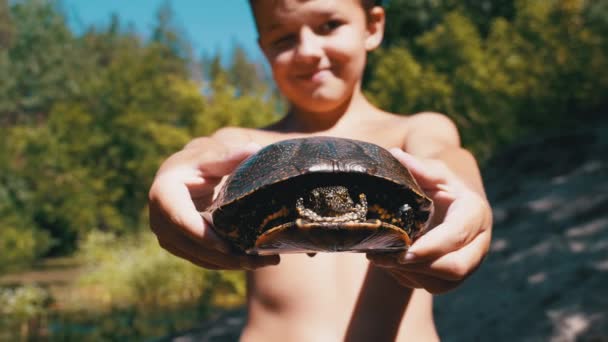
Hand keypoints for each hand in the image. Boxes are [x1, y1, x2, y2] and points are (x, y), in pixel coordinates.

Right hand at [148, 138, 279, 269]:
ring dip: (230, 264)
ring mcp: (167, 236)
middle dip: (225, 256)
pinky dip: (225, 263)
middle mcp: (159, 219)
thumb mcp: (212, 156)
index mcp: (163, 193)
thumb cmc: (201, 161)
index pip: (181, 219)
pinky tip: (251, 261)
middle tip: (258, 260)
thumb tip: (253, 149)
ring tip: (264, 262)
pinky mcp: (179, 247)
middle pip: (192, 245)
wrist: (188, 174)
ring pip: (199, 257)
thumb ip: (230, 155)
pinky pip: (202, 260)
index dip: (202, 235)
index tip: (227, 247)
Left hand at [367, 148, 491, 293]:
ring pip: (445, 283)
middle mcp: (479, 242)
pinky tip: (389, 264)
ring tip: (379, 259)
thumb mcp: (435, 172)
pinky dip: (410, 279)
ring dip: (410, 275)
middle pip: (457, 268)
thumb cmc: (442, 184)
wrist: (454, 202)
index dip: (431, 248)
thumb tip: (395, 155)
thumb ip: (419, 167)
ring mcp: (469, 262)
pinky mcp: (455, 276)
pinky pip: (434, 287)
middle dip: (420, 267)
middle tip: (384, 259)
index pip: (457, 236)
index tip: (404, 252)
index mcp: (475, 213)